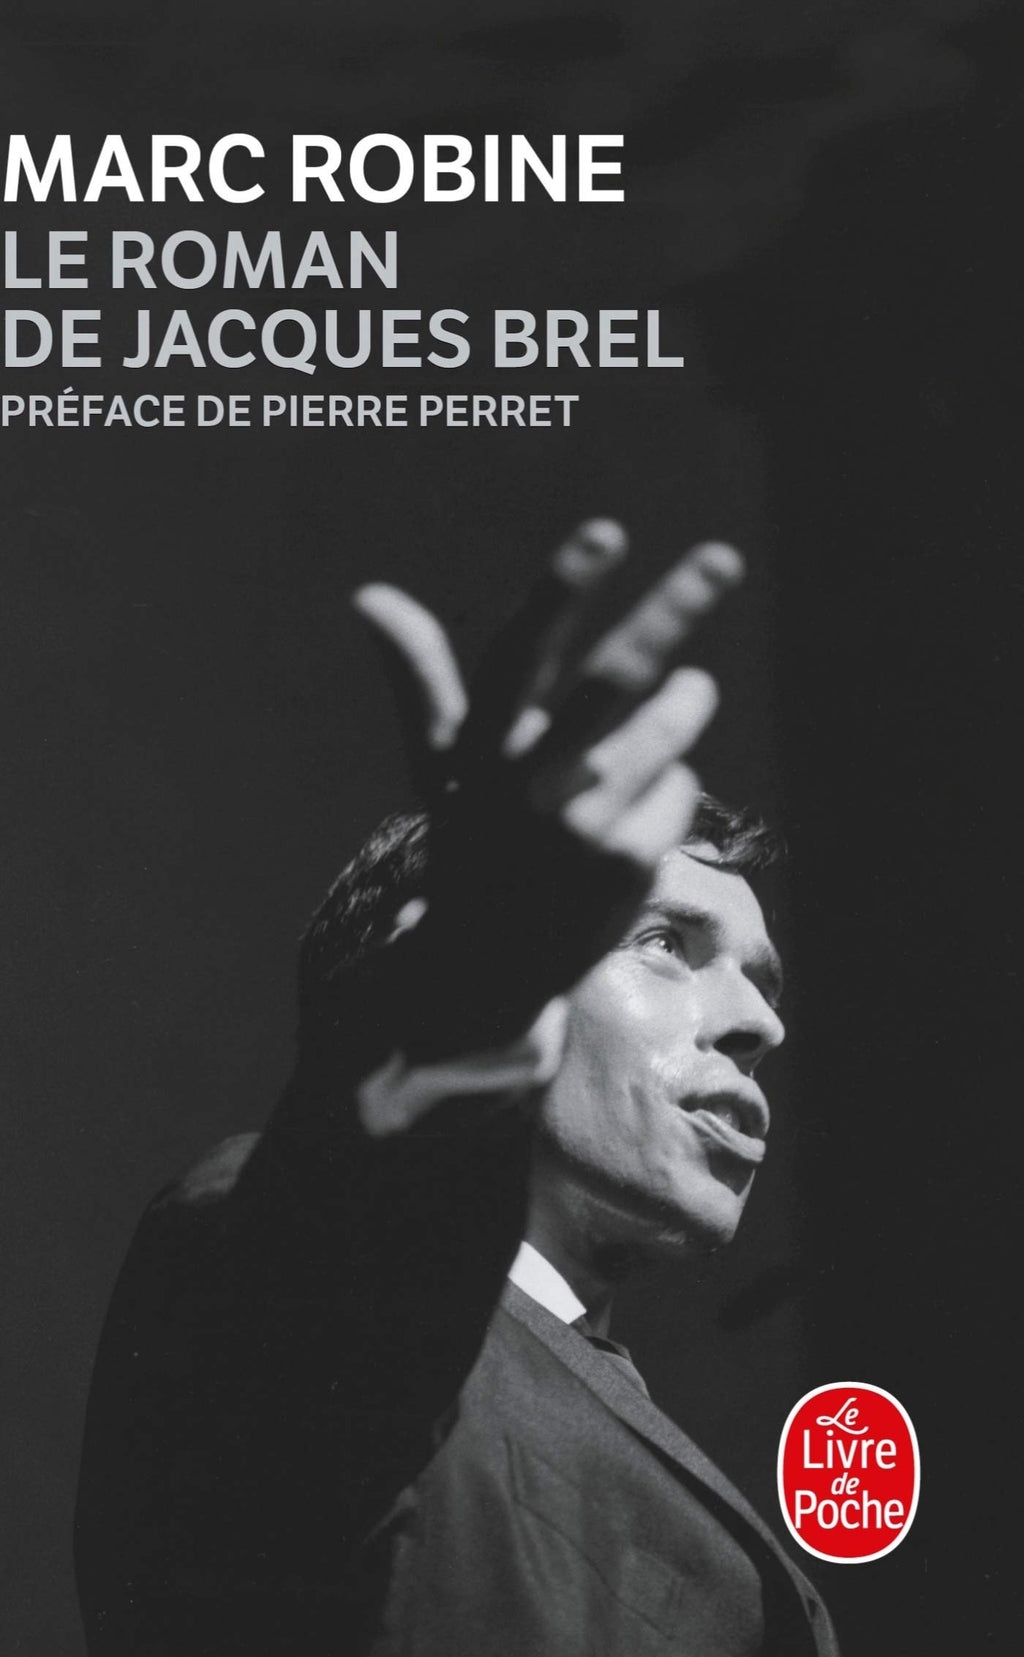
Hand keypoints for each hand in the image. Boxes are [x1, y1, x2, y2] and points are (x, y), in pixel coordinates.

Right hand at [353, 521, 742, 1059]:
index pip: (519, 655)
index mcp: (479, 748)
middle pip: (611, 682)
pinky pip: (678, 790)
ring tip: (676, 700)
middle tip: (721, 558)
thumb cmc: (473, 841)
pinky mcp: (625, 865)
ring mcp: (579, 827)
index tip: (606, 532)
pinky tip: (632, 823)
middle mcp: (525, 784)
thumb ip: (419, 676)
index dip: (560, 592)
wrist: (489, 967)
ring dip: (681, 704)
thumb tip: (365, 594)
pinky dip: (666, 793)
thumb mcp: (444, 765)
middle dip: (668, 613)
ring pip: (665, 730)